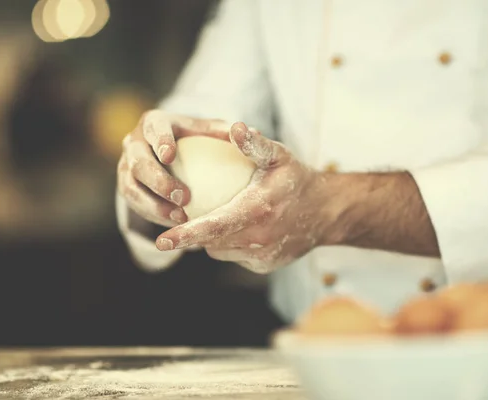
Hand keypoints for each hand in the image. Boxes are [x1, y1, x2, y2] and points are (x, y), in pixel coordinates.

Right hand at [117, 110, 232, 227]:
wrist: (169, 151)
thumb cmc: (196, 139)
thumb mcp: (209, 131)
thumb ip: (225, 132)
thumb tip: (255, 132)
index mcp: (153, 122)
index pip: (153, 129)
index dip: (159, 141)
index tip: (170, 156)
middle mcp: (134, 142)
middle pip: (139, 162)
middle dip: (158, 181)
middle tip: (183, 198)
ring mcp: (125, 166)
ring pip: (131, 188)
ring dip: (154, 205)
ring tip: (180, 218)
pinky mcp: (126, 186)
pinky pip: (135, 205)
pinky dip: (154, 216)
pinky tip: (176, 225)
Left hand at [155, 122, 338, 273]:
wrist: (326, 212)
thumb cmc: (297, 180)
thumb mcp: (280, 156)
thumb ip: (255, 144)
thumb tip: (234, 127)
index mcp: (257, 212)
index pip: (213, 227)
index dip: (185, 235)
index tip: (161, 240)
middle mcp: (258, 239)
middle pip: (211, 242)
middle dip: (192, 236)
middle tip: (181, 218)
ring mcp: (262, 257)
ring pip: (220, 251)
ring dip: (211, 238)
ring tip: (210, 218)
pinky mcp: (264, 266)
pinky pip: (235, 257)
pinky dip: (230, 245)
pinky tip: (234, 229)